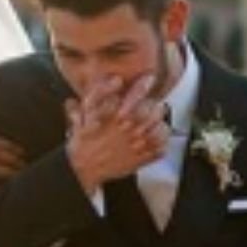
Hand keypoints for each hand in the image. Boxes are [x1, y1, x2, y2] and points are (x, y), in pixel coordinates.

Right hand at [64, 73, 167, 192]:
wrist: (84, 167)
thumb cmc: (85, 140)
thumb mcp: (85, 112)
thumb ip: (99, 92)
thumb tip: (116, 80)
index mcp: (118, 115)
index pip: (139, 94)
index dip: (145, 83)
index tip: (148, 79)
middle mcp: (132, 128)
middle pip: (156, 109)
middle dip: (152, 105)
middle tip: (149, 105)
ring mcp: (139, 144)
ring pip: (162, 127)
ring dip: (159, 122)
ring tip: (154, 121)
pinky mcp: (142, 158)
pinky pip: (162, 148)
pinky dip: (162, 142)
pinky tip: (155, 138)